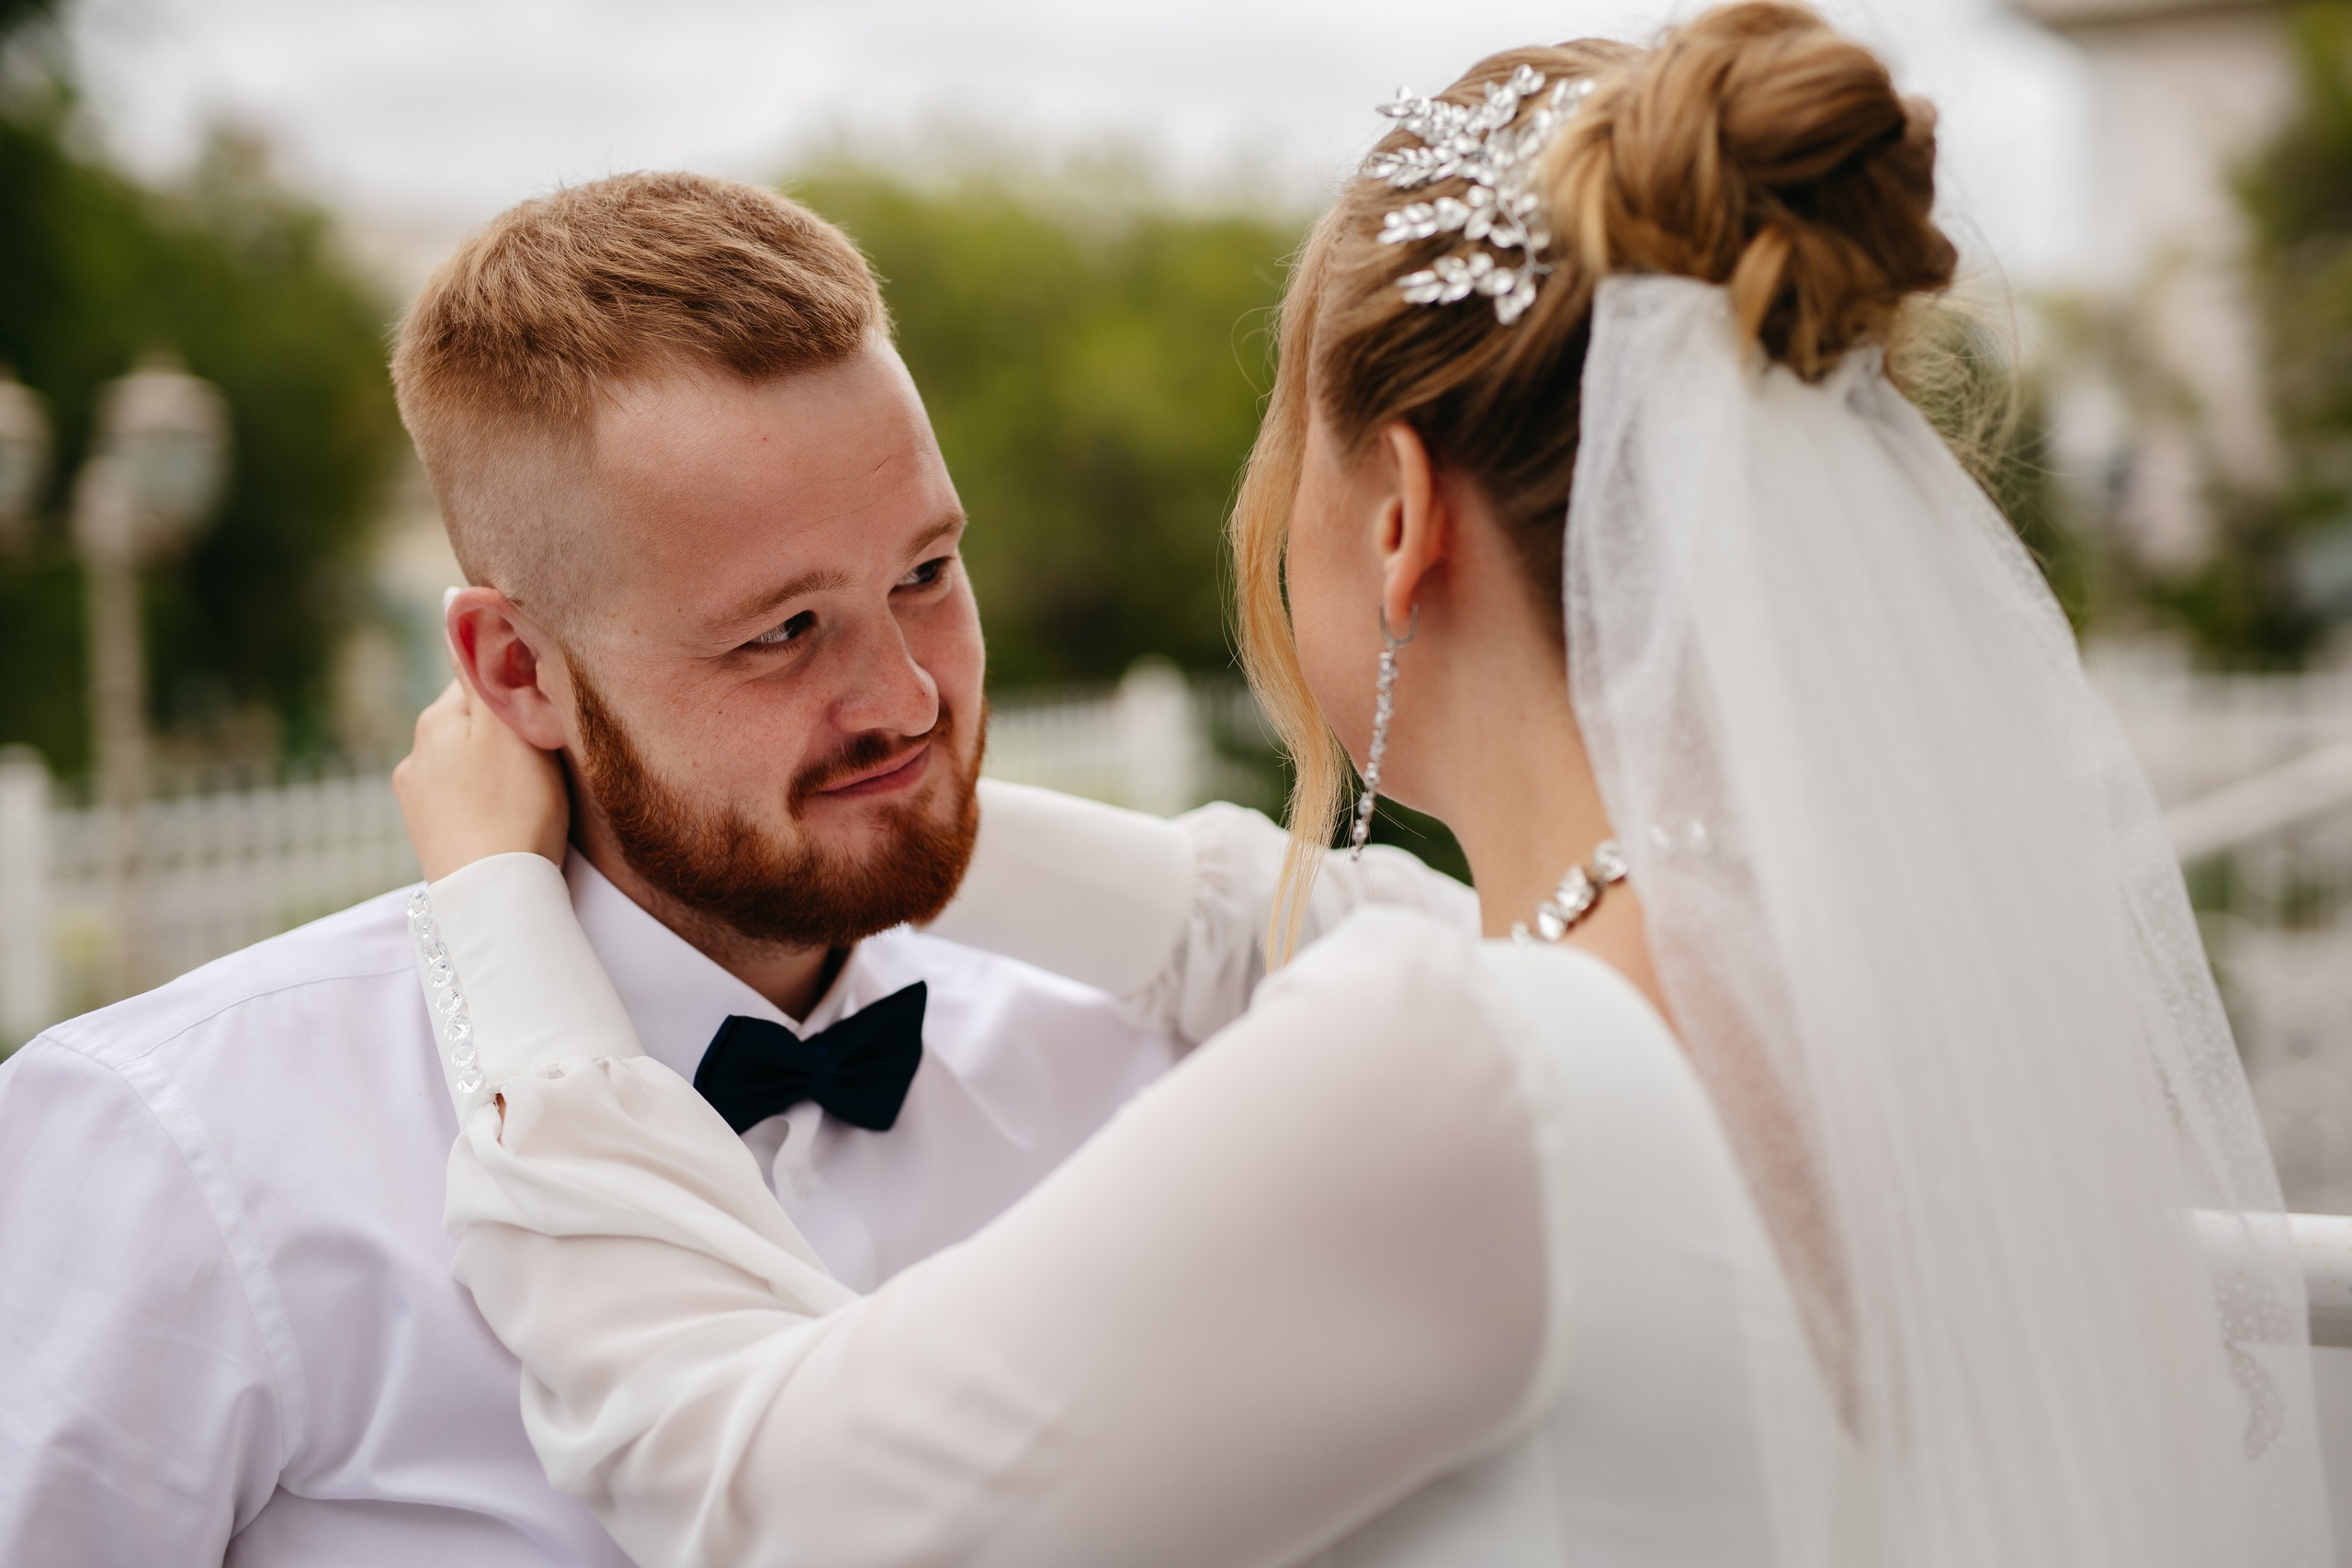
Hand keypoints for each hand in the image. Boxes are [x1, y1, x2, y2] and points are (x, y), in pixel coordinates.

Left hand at [394, 676, 569, 881]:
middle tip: (544, 759)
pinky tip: (508, 824)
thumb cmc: (514, 808)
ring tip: (529, 798)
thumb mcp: (507, 725)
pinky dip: (487, 806)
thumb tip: (457, 603)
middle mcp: (415, 758)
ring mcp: (417, 803)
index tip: (543, 715)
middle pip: (472, 725)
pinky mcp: (431, 840)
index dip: (517, 692)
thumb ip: (484, 666)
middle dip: (504, 734)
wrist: (495, 897)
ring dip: (495, 772)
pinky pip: (465, 804)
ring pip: (467, 767)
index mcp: (433, 723)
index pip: (478, 679)